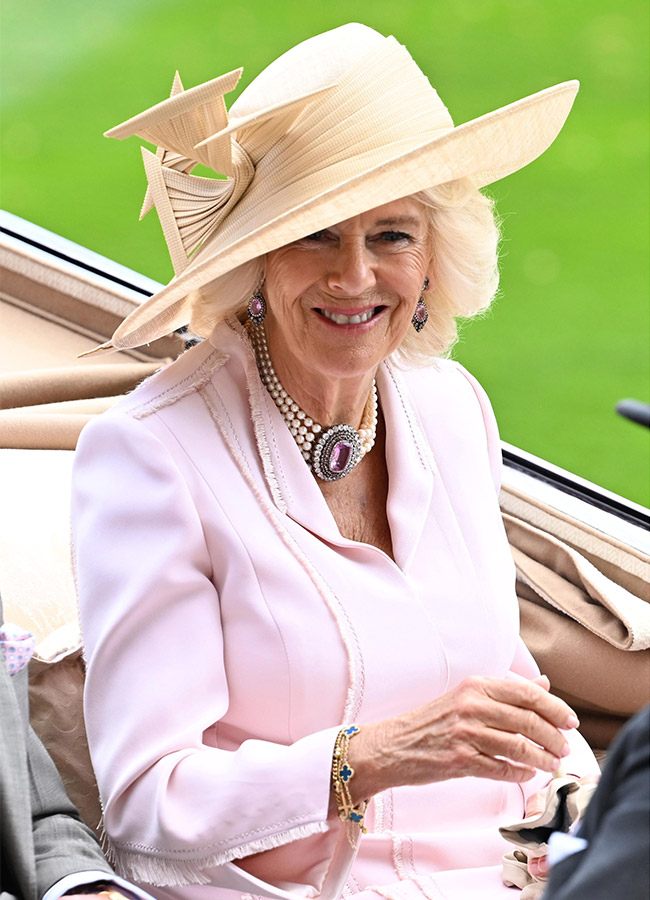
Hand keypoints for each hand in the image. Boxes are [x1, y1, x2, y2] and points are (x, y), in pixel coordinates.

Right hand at [347, 674, 578, 802]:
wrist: (393, 746)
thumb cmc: (431, 722)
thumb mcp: (467, 697)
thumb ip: (506, 691)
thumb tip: (543, 685)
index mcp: (475, 685)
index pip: (526, 693)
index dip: (554, 708)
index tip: (570, 720)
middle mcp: (471, 706)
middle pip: (527, 720)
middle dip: (554, 736)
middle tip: (565, 747)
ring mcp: (465, 733)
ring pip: (518, 746)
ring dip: (542, 758)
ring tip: (552, 764)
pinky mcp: (460, 760)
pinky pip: (501, 768)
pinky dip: (520, 773)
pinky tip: (527, 775)